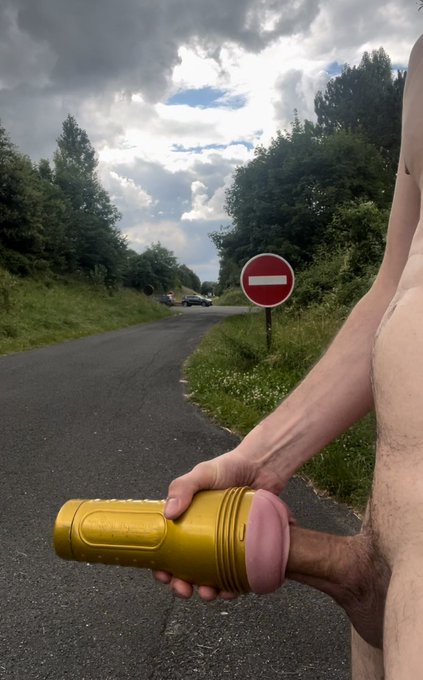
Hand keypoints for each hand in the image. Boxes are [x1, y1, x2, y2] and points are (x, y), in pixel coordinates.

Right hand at [153, 447, 287, 599]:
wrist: (263, 467)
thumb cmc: (229, 467)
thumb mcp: (202, 473)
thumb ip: (183, 488)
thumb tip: (169, 513)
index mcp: (188, 521)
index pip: (168, 549)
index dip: (162, 566)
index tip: (164, 575)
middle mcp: (204, 536)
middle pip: (187, 569)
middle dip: (182, 585)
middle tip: (185, 590)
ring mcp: (224, 545)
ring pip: (211, 577)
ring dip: (207, 591)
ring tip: (210, 593)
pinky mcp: (244, 549)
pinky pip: (237, 574)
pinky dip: (233, 586)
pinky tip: (232, 590)